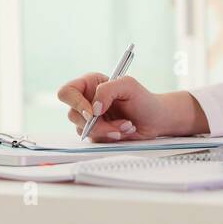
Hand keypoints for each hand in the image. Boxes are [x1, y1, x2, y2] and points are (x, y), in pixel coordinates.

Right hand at [56, 72, 197, 141]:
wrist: (155, 120)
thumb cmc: (143, 99)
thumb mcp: (128, 85)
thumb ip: (107, 90)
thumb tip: (93, 108)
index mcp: (90, 84)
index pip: (67, 92)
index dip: (75, 103)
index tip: (92, 113)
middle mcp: (87, 101)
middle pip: (73, 115)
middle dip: (97, 124)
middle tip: (117, 124)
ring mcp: (90, 119)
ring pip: (83, 130)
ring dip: (107, 131)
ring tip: (127, 125)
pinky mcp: (97, 133)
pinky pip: (95, 139)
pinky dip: (111, 137)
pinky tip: (125, 130)